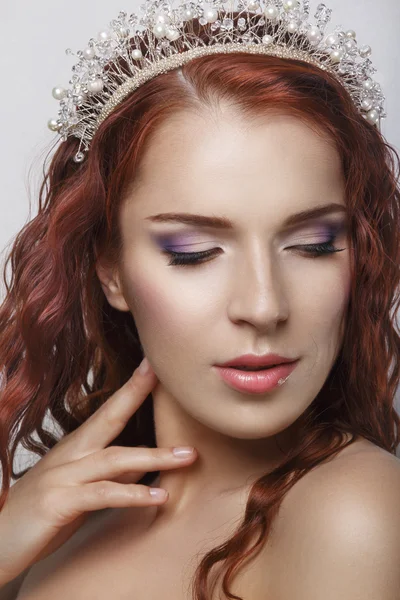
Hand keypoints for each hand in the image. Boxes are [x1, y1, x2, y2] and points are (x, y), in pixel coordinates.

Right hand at [0, 358, 196, 584]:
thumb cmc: (40, 517)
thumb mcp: (81, 491)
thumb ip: (112, 475)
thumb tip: (145, 462)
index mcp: (75, 449)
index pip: (108, 412)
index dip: (131, 388)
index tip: (152, 366)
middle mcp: (69, 455)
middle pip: (109, 418)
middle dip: (137, 393)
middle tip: (168, 376)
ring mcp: (61, 476)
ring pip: (114, 458)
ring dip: (154, 456)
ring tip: (188, 456)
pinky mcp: (58, 503)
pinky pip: (103, 495)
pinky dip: (133, 493)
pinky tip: (159, 497)